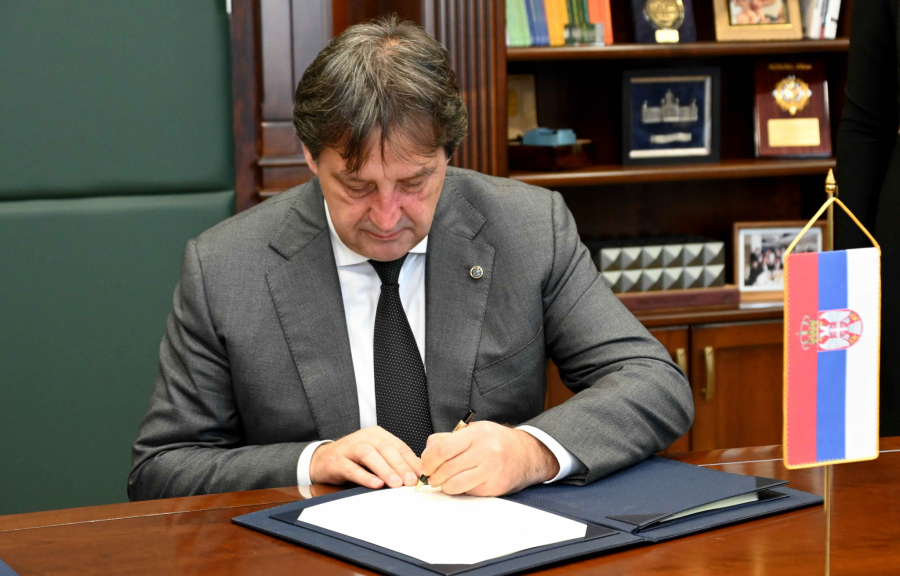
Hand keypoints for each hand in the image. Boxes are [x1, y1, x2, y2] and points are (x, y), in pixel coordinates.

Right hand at [309, 426, 422, 488]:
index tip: (421, 475)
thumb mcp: (376, 457)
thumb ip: (394, 461)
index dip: (410, 460)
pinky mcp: (336, 460)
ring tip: (396, 484)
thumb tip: (418, 473)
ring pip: (369, 455)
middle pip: (385, 448)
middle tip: (410, 481)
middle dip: (400, 466)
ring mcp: (349, 448)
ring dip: (385, 470)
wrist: (322, 459)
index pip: (398, 446)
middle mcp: (364, 437)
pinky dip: (364, 476)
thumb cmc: (354, 459)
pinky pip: (351, 468)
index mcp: (377, 434)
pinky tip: (375, 484)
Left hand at [420, 421, 559, 495]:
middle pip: (446, 469)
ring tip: (445, 481)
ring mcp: (492, 471)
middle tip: (432, 477)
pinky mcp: (495, 487)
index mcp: (477, 434)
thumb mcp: (472, 430)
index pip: (443, 449)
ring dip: (445, 486)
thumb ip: (446, 439)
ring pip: (454, 485)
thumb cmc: (494, 441)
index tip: (426, 465)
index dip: (428, 460)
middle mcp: (486, 452)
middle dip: (434, 476)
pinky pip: (467, 492)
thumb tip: (426, 456)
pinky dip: (461, 489)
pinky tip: (465, 482)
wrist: (526, 454)